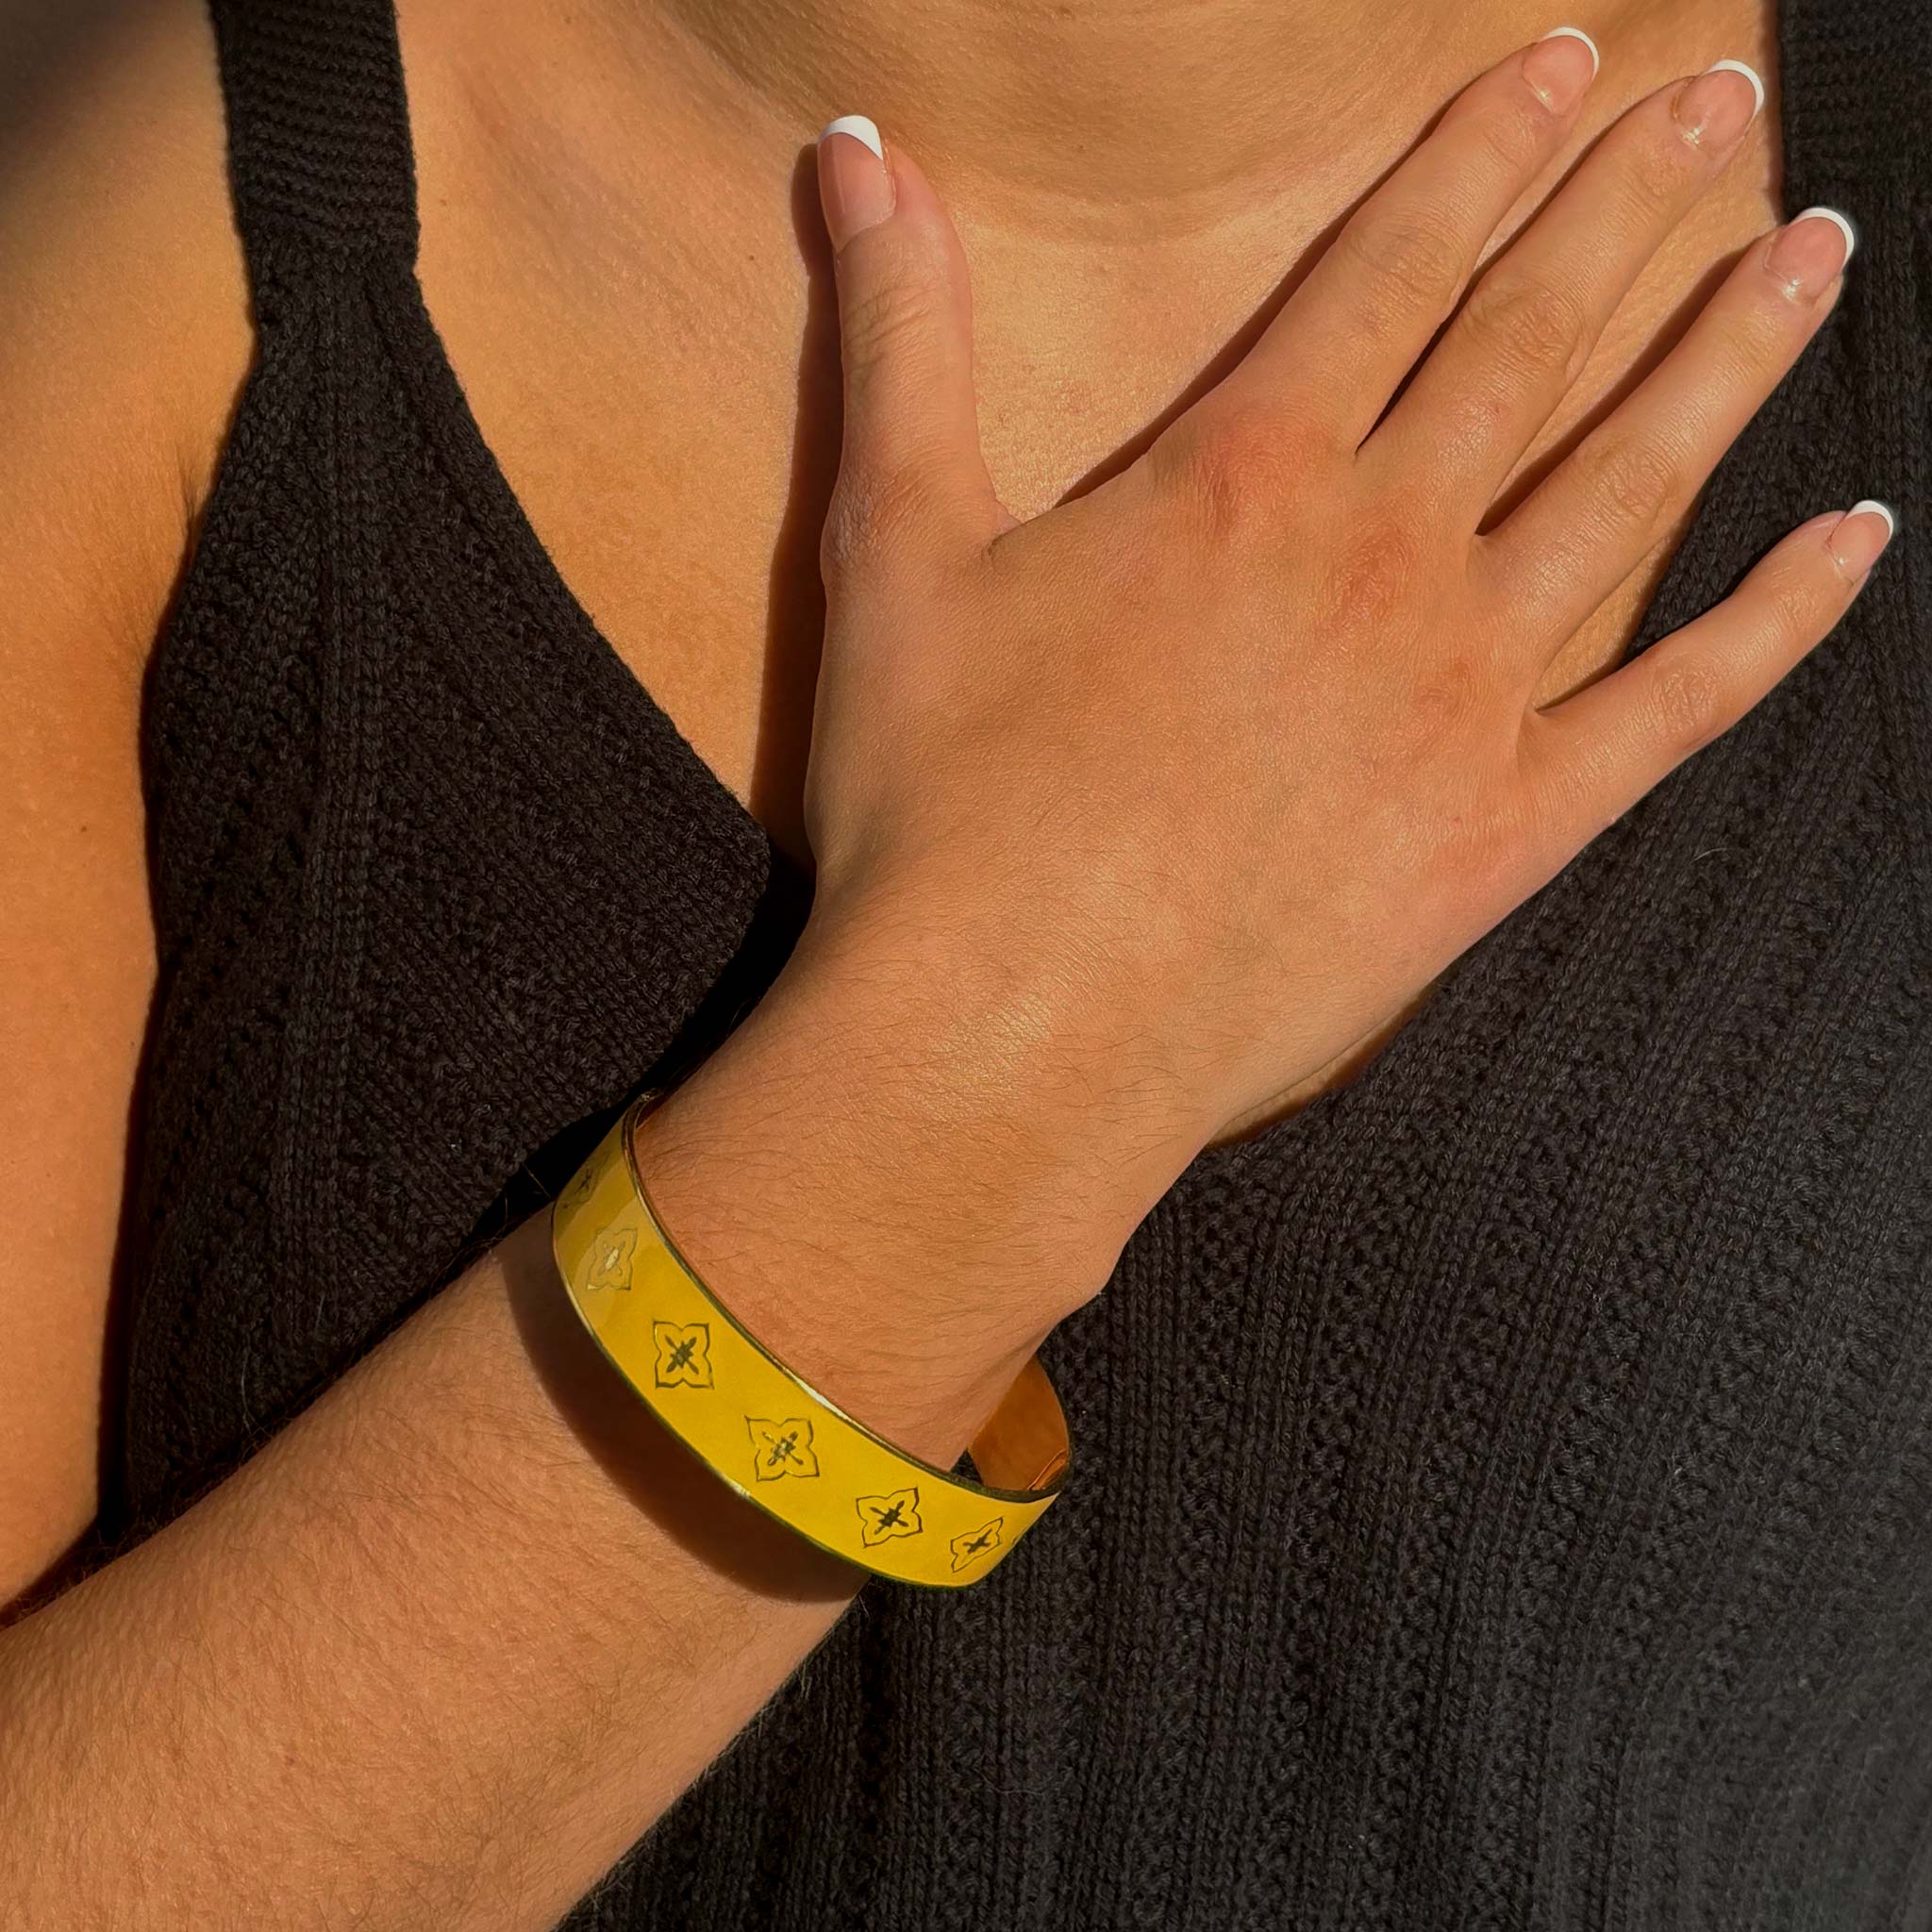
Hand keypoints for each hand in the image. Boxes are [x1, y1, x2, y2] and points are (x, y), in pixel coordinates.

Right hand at [798, 43, 1891, 1207]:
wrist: (1009, 1028)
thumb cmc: (940, 801)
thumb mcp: (893, 546)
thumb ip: (897, 337)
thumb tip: (851, 145)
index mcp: (1245, 474)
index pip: (1393, 264)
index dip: (1483, 149)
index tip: (1566, 66)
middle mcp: (1383, 553)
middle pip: (1536, 339)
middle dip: (1632, 202)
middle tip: (1722, 98)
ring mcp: (1464, 691)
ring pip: (1633, 484)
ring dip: (1728, 356)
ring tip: (1810, 250)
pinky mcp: (1505, 827)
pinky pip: (1676, 707)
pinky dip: (1776, 623)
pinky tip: (1853, 542)